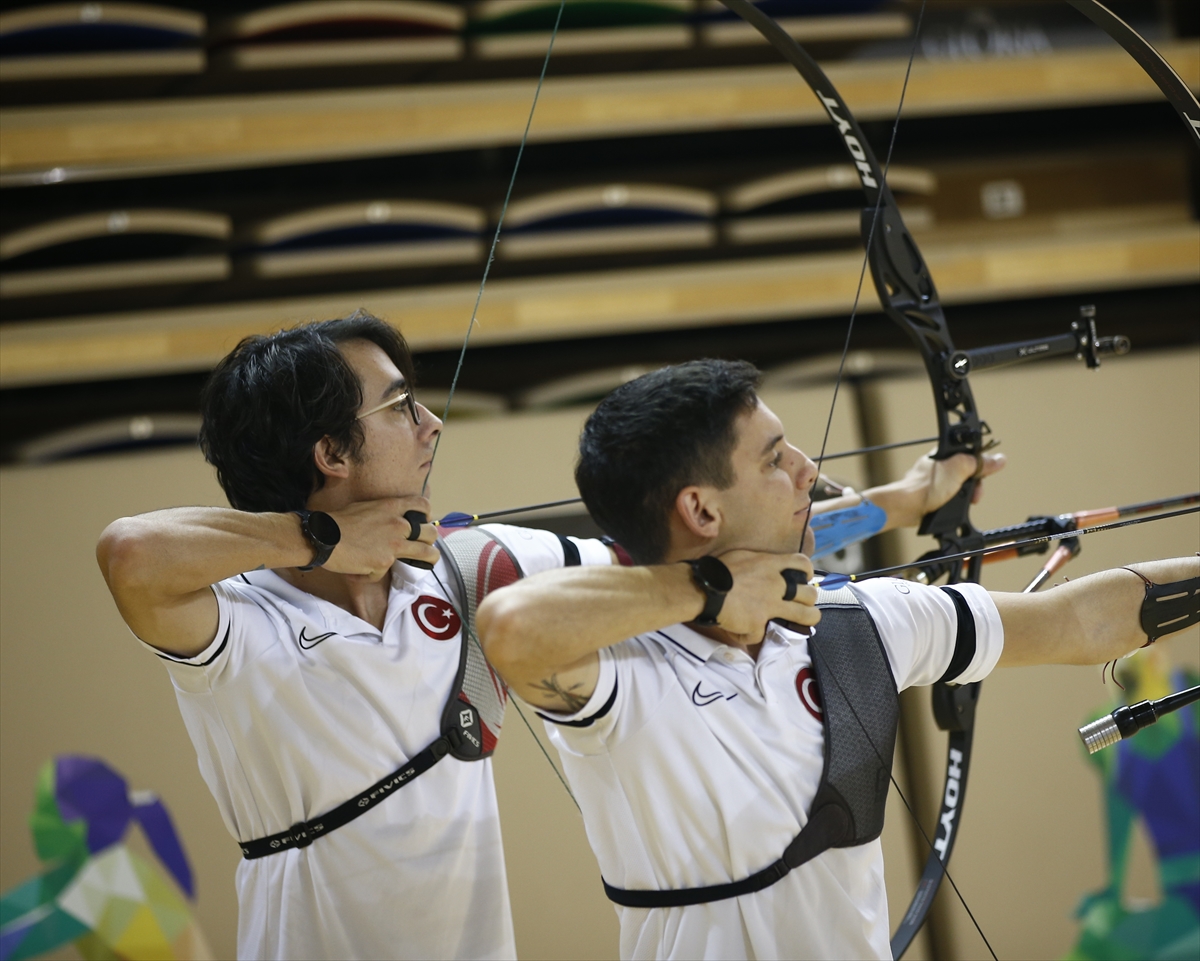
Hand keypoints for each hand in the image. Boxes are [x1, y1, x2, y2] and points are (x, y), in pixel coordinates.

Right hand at [323, 497, 439, 578]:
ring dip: (429, 559)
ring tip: (426, 563)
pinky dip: (374, 573)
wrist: (323, 536)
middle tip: (425, 544)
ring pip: (426, 553)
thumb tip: (392, 520)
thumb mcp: (366, 507)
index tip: (424, 521)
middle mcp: (398, 524)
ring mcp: (393, 545)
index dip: (427, 514)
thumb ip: (384, 513)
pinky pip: (385, 572)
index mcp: (392, 507)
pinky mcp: (384, 562)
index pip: (422, 505)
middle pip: (430, 532)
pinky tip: (362, 569)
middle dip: (431, 539)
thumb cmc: (339, 521)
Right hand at [709, 550, 820, 638]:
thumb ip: (759, 563)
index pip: (802, 564)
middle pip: (809, 593)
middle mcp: (775, 584)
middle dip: (810, 599)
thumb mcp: (742, 556)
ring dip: (807, 620)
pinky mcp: (758, 624)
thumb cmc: (716, 570)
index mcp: (769, 564)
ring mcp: (769, 605)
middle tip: (804, 603)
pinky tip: (742, 630)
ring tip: (802, 622)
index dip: (807, 572)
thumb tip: (765, 568)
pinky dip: (751, 633)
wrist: (702, 589)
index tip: (804, 578)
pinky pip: (762, 633)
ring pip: (804, 615)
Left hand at [870, 449, 1006, 530]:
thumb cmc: (925, 487)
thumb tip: (999, 459)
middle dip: (974, 484)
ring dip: (966, 495)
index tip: (982, 476)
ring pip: (961, 486)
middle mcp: (941, 466)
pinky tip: (954, 506)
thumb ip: (978, 464)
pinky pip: (952, 497)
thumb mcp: (958, 471)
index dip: (980, 466)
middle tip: (974, 493)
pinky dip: (956, 502)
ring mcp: (936, 481)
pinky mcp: (933, 495)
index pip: (971, 455)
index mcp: (944, 454)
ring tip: (966, 501)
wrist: (906, 507)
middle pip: (968, 472)